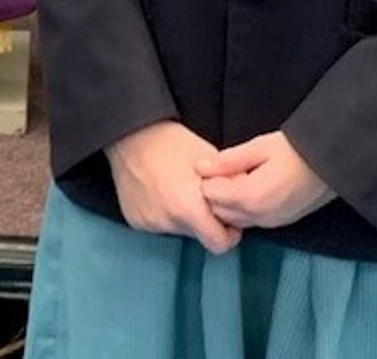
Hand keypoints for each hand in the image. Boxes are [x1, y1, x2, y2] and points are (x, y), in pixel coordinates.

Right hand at [106, 120, 242, 252]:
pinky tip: (158, 190)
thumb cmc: (172, 141)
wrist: (131, 132)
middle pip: (198, 235)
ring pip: (177, 229)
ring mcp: (149, 223)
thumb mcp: (210, 158)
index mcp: (189, 209)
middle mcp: (168, 222)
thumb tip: (246, 198)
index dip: (228, 233)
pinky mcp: (135, 220)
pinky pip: (158, 223)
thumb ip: (230, 184)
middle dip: (204, 221)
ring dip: (182, 216)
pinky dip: (162, 212)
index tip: (227, 219)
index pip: (219, 245)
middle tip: (200, 197)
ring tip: (176, 188)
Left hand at [196, 131, 335, 229]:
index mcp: (252, 197)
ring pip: (234, 219)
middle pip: (219, 211)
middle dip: (215, 192)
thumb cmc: (295, 150)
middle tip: (225, 169)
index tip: (217, 163)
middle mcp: (259, 217)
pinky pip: (249, 221)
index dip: (209, 178)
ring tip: (238, 177)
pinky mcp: (279, 223)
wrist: (331, 164)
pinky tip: (249, 188)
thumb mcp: (259, 147)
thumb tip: (200, 167)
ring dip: (228, 202)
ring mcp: (271, 223)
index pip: (211, 195)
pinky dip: (242, 208)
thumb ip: (228, 160)